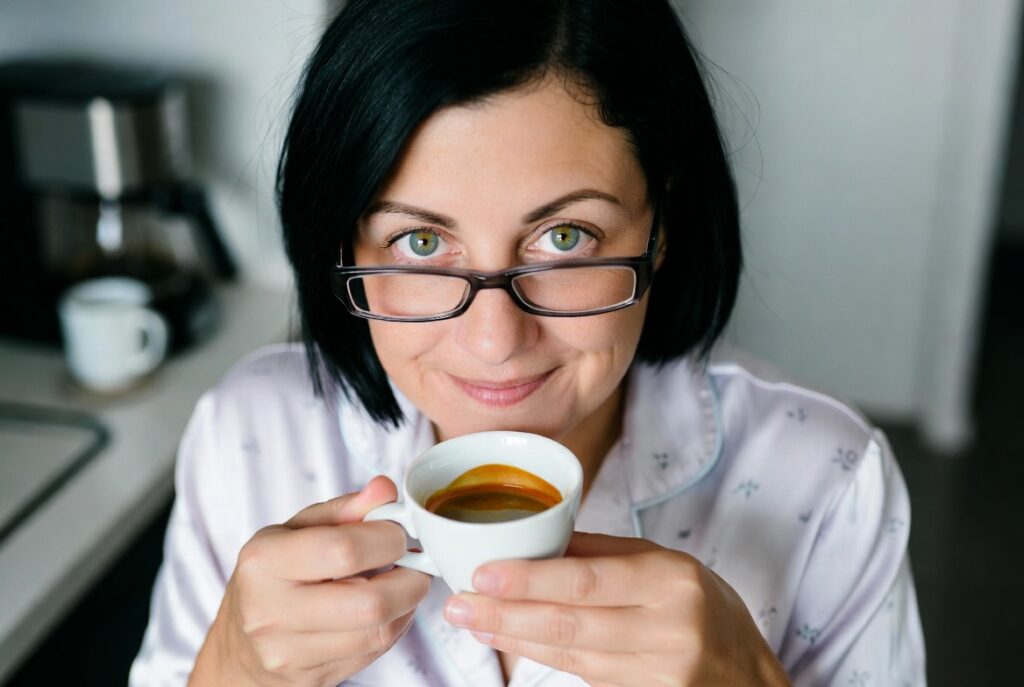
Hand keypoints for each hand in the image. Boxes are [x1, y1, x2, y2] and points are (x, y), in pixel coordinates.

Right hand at [190, 476, 430, 686]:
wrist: (240, 645)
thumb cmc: (273, 575)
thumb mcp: (295, 531)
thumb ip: (343, 509)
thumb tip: (384, 490)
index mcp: (265, 562)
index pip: (344, 550)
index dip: (387, 539)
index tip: (398, 532)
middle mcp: (271, 611)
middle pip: (368, 602)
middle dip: (409, 578)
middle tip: (415, 561)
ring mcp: (289, 652)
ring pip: (378, 632)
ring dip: (407, 604)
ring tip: (404, 582)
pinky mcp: (312, 678)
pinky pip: (374, 652)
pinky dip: (394, 626)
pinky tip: (389, 608)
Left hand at [443, 532, 789, 686]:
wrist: (748, 675)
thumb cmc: (704, 607)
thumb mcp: (665, 564)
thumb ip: (601, 553)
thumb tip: (534, 538)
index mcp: (669, 579)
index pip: (586, 580)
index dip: (529, 580)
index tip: (482, 575)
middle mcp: (666, 628)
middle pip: (570, 624)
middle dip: (505, 615)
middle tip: (458, 605)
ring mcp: (657, 672)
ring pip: (569, 654)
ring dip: (513, 638)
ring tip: (472, 622)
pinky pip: (582, 674)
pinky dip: (541, 657)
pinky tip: (510, 641)